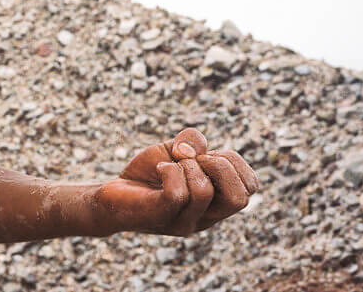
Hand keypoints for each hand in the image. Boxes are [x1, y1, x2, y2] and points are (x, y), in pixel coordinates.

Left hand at [95, 128, 258, 235]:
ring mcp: (183, 221)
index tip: (206, 153)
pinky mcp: (159, 216)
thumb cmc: (148, 174)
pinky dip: (168, 170)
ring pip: (204, 191)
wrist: (112, 195)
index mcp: (216, 203)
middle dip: (220, 164)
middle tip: (193, 158)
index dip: (234, 160)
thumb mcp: (175, 150)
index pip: (250, 187)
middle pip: (241, 198)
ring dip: (187, 164)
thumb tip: (193, 151)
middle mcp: (206, 217)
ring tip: (170, 163)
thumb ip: (193, 142)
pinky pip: (176, 194)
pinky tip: (159, 168)